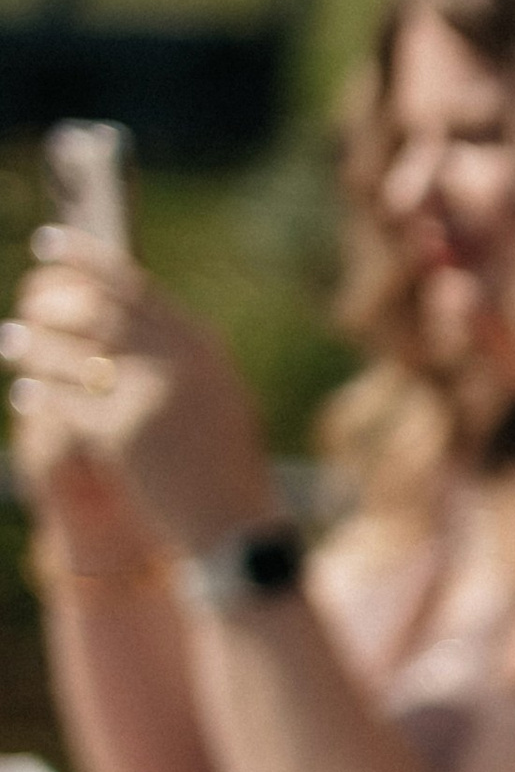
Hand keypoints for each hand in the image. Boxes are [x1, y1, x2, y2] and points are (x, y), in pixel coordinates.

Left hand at [3, 227, 273, 553]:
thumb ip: (173, 355)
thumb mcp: (210, 396)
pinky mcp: (123, 434)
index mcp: (199, 345)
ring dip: (34, 345)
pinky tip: (26, 393)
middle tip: (25, 301)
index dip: (83, 258)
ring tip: (13, 341)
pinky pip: (65, 402)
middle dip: (50, 299)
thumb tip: (113, 312)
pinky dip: (41, 393)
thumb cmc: (220, 465)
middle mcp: (177, 361)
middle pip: (94, 309)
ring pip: (71, 353)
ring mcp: (150, 394)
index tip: (49, 244)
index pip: (131, 285)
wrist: (235, 527)